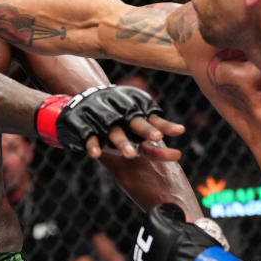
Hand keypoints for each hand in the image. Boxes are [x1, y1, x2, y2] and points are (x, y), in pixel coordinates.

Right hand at [36, 85, 183, 159]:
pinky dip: (92, 144)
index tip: (181, 131)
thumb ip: (153, 142)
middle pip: (135, 123)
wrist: (80, 104)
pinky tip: (96, 154)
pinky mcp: (84, 126)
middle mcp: (121, 115)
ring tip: (131, 154)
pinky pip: (89, 136)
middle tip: (157, 138)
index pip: (154, 120)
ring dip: (122, 142)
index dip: (165, 126)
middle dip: (145, 130)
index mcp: (135, 112)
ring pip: (114, 132)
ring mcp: (103, 120)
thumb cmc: (116, 119)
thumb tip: (178, 157)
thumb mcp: (134, 127)